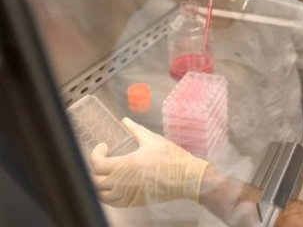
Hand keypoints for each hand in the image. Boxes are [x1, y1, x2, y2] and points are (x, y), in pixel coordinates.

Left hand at [90, 118, 208, 206]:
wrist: (186, 177)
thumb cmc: (171, 158)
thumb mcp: (153, 140)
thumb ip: (136, 130)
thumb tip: (125, 120)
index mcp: (127, 165)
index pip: (97, 164)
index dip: (96, 154)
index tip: (103, 147)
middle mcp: (123, 182)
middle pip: (95, 181)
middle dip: (95, 169)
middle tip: (103, 160)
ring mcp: (128, 194)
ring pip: (101, 195)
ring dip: (99, 184)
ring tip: (106, 173)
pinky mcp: (134, 202)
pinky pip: (113, 202)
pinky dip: (108, 194)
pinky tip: (115, 185)